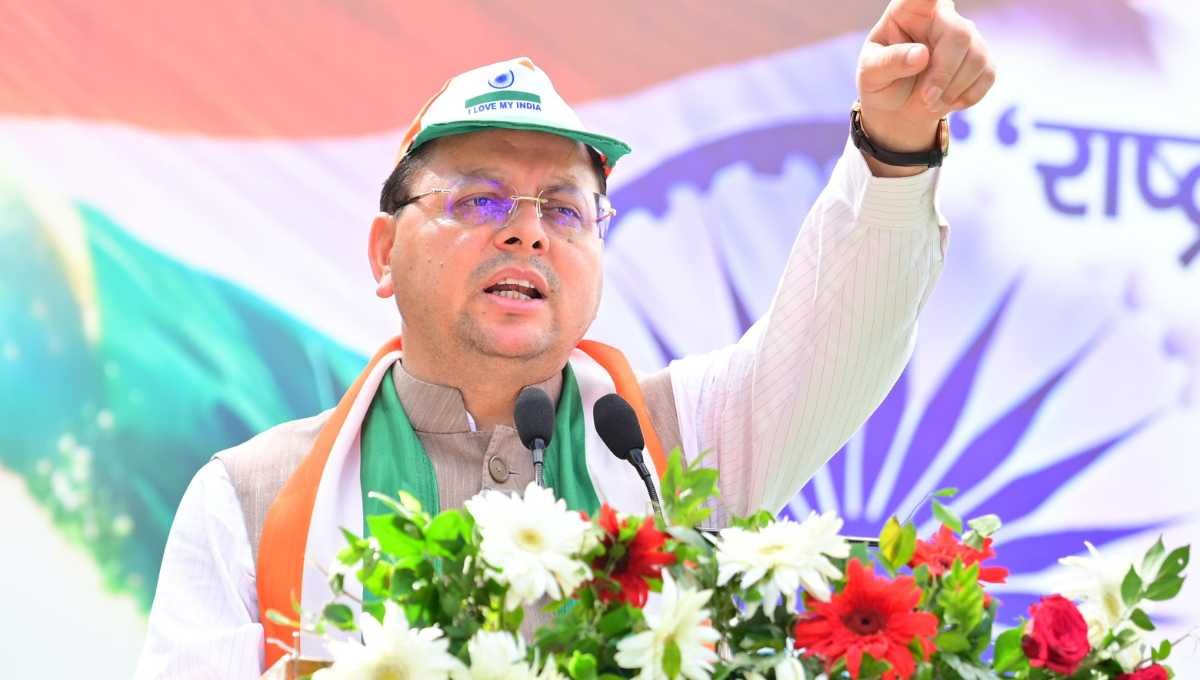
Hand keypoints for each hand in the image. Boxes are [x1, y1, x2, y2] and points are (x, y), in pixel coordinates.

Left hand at [856, 0, 994, 172]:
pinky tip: (947, 101)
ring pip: (977, 57)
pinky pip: (987, 75)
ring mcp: (964, 34)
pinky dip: (967, 97)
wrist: (898, 106)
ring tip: (930, 103)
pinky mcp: (981, 57)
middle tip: (926, 99)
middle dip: (944, 74)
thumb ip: (889, 63)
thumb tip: (921, 54)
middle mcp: (941, 15)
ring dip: (953, 90)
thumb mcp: (871, 75)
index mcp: (908, 10)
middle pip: (960, 35)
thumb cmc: (880, 82)